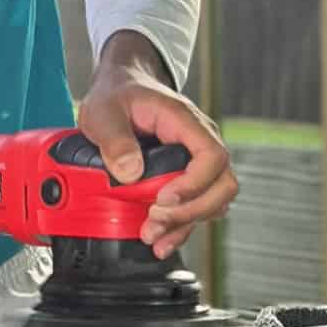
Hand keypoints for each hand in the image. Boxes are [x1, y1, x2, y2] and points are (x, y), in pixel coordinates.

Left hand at [78, 31, 236, 258]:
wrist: (121, 86)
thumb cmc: (118, 94)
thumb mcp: (105, 111)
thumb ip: (115, 140)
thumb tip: (131, 173)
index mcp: (185, 121)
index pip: (212, 156)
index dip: (193, 184)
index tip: (162, 198)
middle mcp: (199, 142)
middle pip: (222, 185)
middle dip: (191, 211)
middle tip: (154, 221)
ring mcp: (195, 162)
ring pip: (212, 202)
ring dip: (185, 224)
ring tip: (152, 236)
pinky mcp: (184, 178)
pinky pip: (195, 207)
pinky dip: (180, 227)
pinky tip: (160, 239)